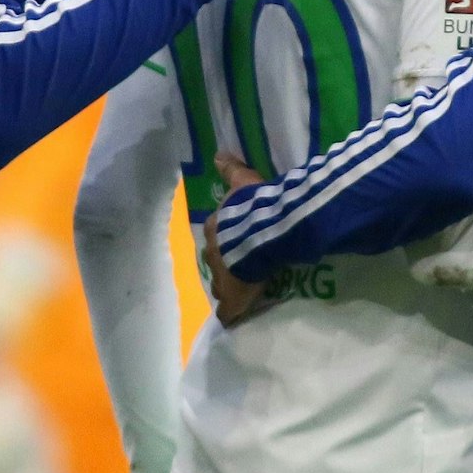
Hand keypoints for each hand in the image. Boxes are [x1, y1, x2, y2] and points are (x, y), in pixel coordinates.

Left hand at [204, 152, 268, 326]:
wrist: (258, 234)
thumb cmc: (251, 208)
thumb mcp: (242, 183)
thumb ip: (231, 170)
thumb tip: (218, 153)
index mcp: (216, 228)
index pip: (216, 236)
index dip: (226, 240)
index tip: (235, 243)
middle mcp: (214, 253)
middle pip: (216, 262)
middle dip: (226, 264)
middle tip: (238, 267)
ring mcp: (222, 277)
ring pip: (221, 285)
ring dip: (228, 287)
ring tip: (241, 290)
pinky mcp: (234, 297)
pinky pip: (230, 309)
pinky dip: (232, 313)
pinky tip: (234, 319)